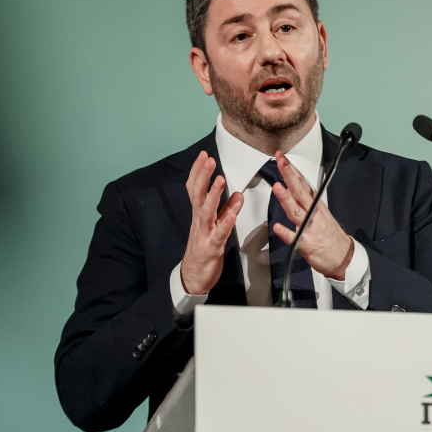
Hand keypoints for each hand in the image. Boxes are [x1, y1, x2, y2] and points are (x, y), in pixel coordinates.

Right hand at [180, 151, 243, 294]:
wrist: (194, 276)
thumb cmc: (204, 248)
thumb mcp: (216, 225)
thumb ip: (227, 208)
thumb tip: (237, 194)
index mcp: (200, 213)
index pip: (196, 188)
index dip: (199, 171)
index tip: (204, 155)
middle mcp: (199, 220)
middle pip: (198, 194)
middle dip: (203, 176)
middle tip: (209, 160)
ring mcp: (204, 233)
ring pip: (207, 211)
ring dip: (213, 195)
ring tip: (220, 180)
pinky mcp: (212, 247)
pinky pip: (220, 234)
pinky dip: (225, 223)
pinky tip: (231, 214)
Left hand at [271, 151, 353, 280]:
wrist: (344, 257)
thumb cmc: (331, 237)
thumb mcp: (322, 214)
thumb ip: (309, 201)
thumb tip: (298, 187)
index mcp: (316, 206)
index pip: (302, 184)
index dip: (292, 170)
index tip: (283, 158)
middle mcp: (313, 214)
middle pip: (299, 191)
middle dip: (289, 175)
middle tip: (280, 162)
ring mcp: (309, 228)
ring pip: (296, 211)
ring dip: (286, 199)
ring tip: (277, 187)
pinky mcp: (306, 244)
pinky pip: (294, 238)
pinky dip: (286, 232)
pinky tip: (278, 227)